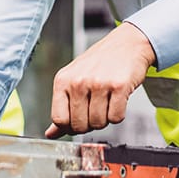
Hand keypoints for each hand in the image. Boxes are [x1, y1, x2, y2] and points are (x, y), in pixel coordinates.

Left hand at [45, 22, 155, 138]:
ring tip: (106, 100)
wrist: (127, 44)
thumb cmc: (99, 62)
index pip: (59, 119)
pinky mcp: (119, 86)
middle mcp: (78, 81)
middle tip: (95, 108)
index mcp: (63, 80)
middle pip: (79, 125)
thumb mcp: (73, 80)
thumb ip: (62, 107)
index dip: (70, 126)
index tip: (78, 120)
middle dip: (89, 123)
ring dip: (105, 118)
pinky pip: (116, 118)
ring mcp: (98, 83)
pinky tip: (117, 99)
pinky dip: (118, 114)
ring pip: (98, 123)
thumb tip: (51, 133)